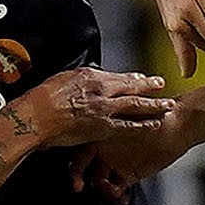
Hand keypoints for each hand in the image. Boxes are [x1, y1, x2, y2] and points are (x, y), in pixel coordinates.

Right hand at [12, 67, 174, 148]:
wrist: (36, 117)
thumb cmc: (42, 99)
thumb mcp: (63, 78)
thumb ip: (80, 79)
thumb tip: (86, 78)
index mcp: (91, 77)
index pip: (118, 76)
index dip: (133, 78)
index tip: (142, 77)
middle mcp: (102, 91)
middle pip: (132, 87)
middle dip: (150, 86)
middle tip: (162, 85)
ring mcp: (104, 110)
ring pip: (135, 105)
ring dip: (154, 105)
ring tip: (168, 105)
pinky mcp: (103, 128)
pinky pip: (128, 126)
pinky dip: (143, 125)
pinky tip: (153, 125)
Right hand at [68, 121, 188, 202]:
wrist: (179, 126)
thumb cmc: (154, 116)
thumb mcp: (129, 120)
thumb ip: (110, 128)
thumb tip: (87, 135)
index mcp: (100, 135)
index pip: (81, 153)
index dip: (76, 166)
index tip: (76, 179)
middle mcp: (105, 150)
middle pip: (87, 170)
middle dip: (84, 181)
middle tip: (85, 188)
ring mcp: (116, 163)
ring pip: (100, 182)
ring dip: (103, 191)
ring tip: (114, 194)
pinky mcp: (129, 175)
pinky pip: (117, 189)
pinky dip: (117, 196)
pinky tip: (123, 198)